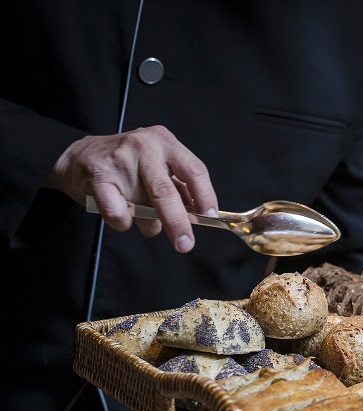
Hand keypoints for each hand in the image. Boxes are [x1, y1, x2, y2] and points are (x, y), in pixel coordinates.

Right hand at [45, 125, 217, 252]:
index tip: (210, 216)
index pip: (194, 170)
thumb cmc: (126, 164)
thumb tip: (196, 216)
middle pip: (166, 191)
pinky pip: (117, 213)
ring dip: (146, 222)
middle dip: (178, 223)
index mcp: (165, 141)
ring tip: (138, 212)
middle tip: (185, 244)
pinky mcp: (98, 176)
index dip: (205, 196)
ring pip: (142, 207)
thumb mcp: (157, 165)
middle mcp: (144, 146)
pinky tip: (120, 213)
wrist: (79, 156)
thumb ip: (177, 187)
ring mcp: (119, 160)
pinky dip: (122, 222)